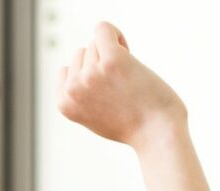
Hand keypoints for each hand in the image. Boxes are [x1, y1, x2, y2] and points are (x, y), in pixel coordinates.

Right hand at [57, 22, 186, 151]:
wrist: (155, 133)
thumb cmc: (130, 125)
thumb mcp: (94, 117)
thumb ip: (82, 96)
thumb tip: (76, 69)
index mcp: (64, 104)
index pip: (66, 69)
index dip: (87, 73)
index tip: (104, 89)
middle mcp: (73, 89)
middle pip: (82, 54)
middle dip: (99, 61)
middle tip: (119, 85)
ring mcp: (90, 74)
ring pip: (95, 43)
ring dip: (112, 53)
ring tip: (127, 76)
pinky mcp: (111, 60)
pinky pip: (103, 29)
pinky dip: (115, 35)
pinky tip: (127, 51)